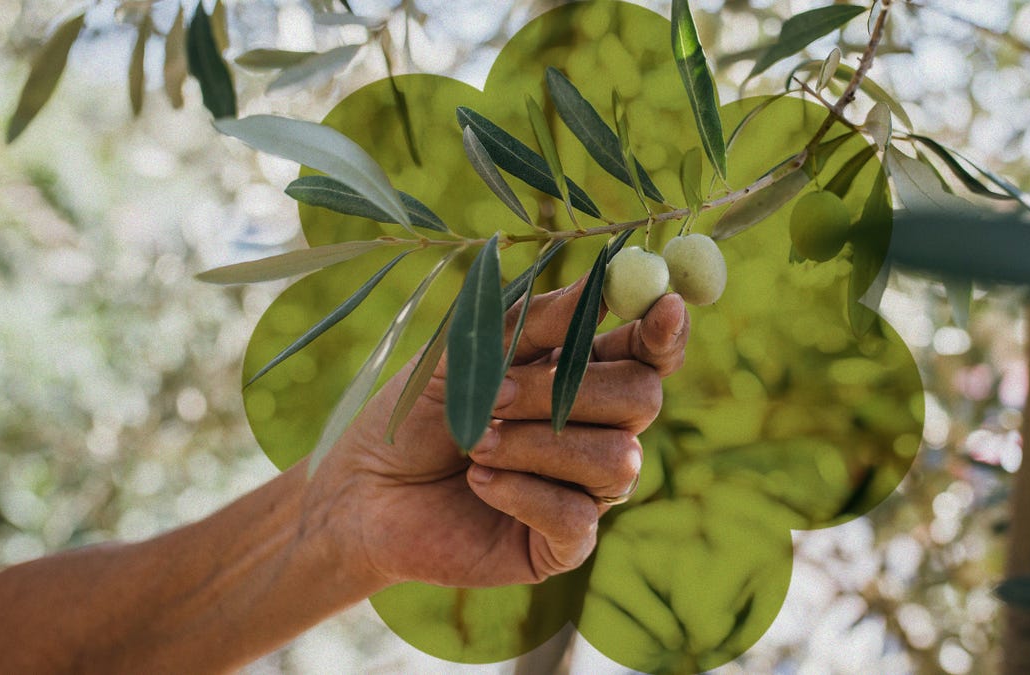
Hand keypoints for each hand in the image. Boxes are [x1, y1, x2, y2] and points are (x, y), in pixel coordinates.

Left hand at [308, 277, 689, 589]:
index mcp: (582, 375)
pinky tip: (480, 482)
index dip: (664, 332)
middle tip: (498, 394)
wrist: (364, 491)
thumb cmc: (418, 415)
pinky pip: (577, 516)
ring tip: (475, 443)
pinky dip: (523, 491)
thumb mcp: (470, 354)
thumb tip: (602, 284)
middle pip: (642, 399)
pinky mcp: (562, 544)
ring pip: (617, 460)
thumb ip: (537, 323)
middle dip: (567, 391)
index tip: (665, 305)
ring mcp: (585, 490)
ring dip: (537, 445)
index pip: (649, 353)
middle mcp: (596, 431)